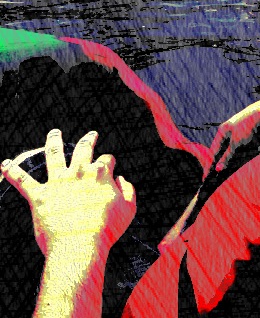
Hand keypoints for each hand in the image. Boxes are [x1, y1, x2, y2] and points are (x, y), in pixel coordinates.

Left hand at [1, 129, 135, 257]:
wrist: (79, 246)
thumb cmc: (106, 231)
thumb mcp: (128, 209)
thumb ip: (129, 191)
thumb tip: (122, 179)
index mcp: (100, 174)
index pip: (106, 160)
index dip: (109, 164)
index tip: (110, 169)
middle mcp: (78, 172)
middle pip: (83, 148)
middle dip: (88, 140)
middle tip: (91, 134)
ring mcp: (57, 182)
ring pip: (54, 154)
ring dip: (54, 141)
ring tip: (54, 133)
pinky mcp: (39, 196)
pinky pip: (23, 180)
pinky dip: (12, 171)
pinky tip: (4, 164)